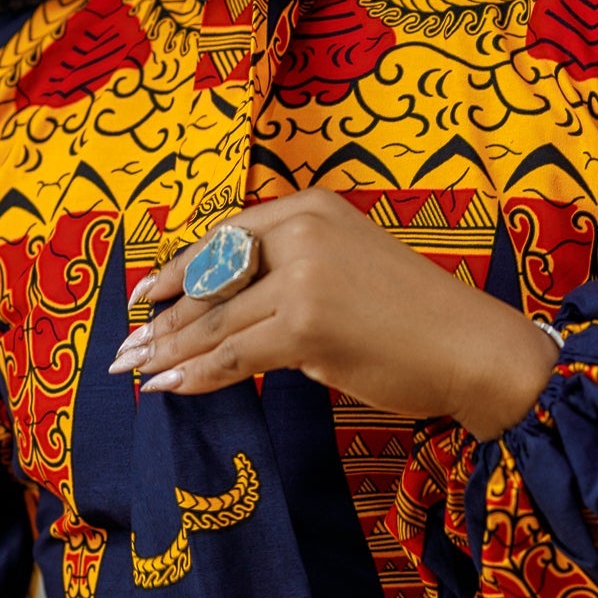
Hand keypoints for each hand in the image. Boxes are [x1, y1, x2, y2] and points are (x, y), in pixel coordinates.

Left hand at [113, 190, 559, 439]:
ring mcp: (305, 276)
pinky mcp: (306, 324)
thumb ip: (291, 280)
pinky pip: (235, 354)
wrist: (475, 349)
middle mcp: (305, 231)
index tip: (144, 295)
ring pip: (216, 321)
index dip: (179, 270)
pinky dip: (198, 375)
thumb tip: (229, 316)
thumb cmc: (418, 321)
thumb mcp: (349, 271)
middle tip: (123, 349)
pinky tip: (172, 388)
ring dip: (170, 352)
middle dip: (163, 320)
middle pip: (213, 280)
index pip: (226, 238)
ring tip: (135, 372)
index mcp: (313, 208)